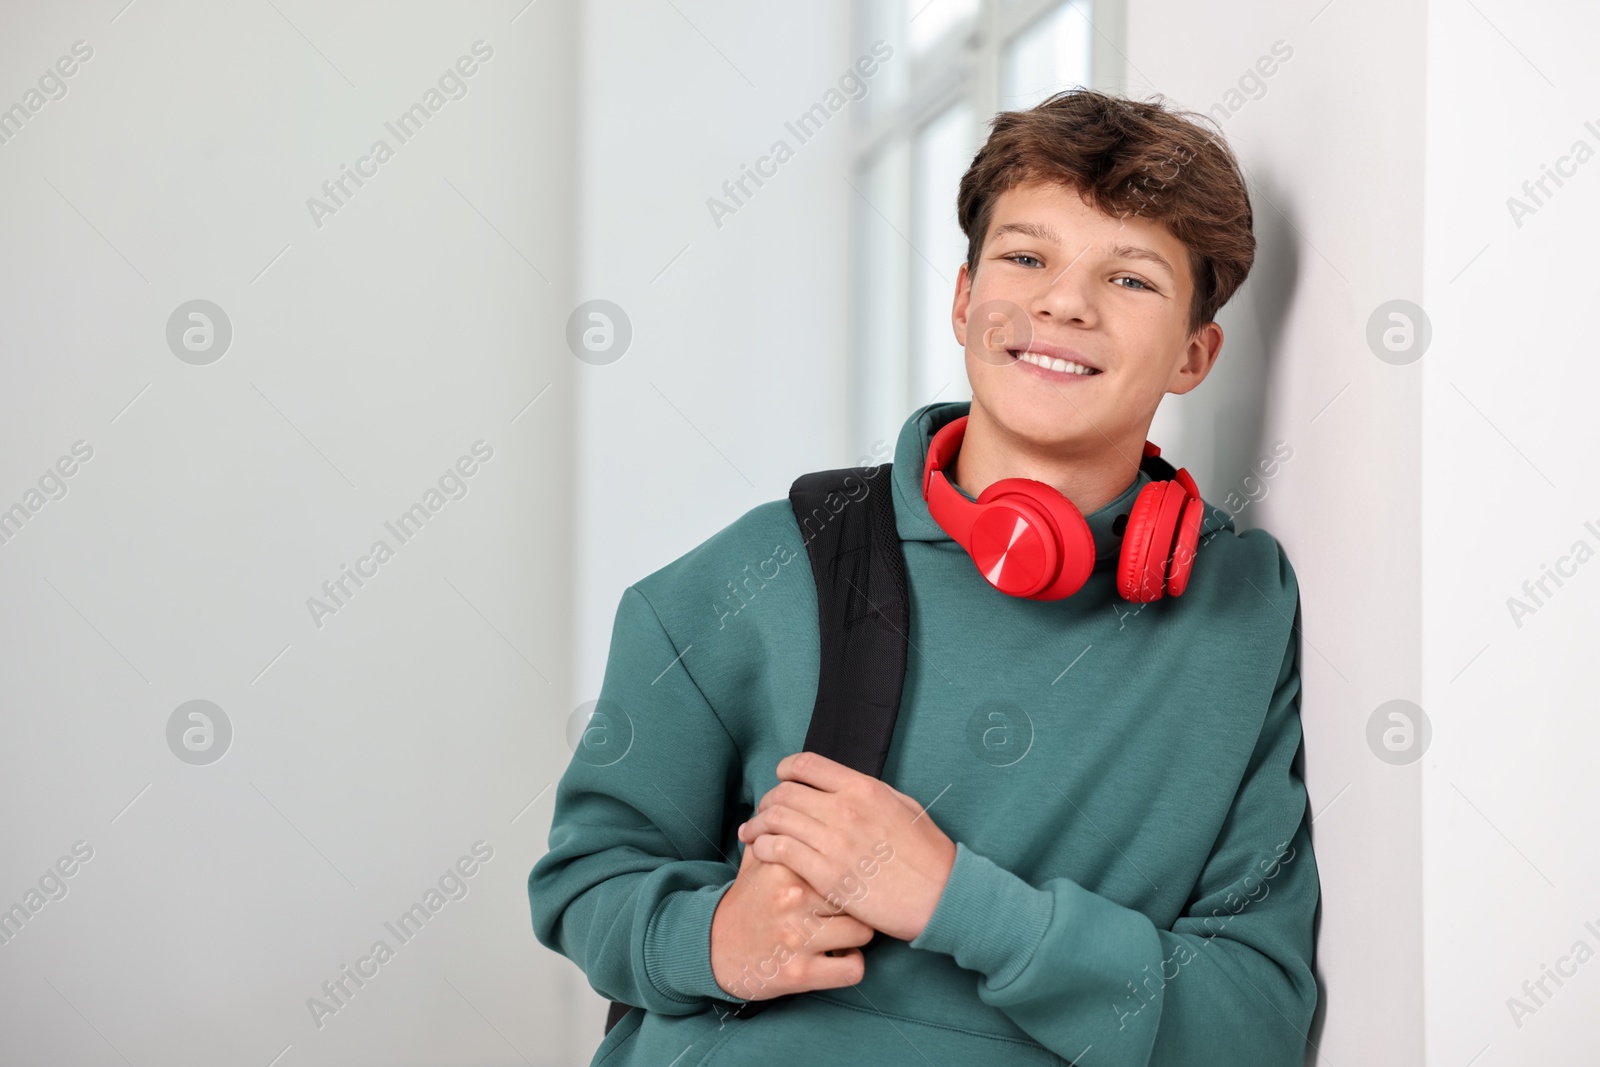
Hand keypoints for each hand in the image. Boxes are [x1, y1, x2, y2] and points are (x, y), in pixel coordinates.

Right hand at [710, 828, 875, 1002]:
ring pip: (863, 931)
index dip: (853, 868)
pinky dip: (852, 965)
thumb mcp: (756, 860)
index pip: (842, 857)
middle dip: (860, 901)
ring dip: (858, 933)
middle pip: (857, 893)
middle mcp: (793, 898)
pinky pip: (853, 969)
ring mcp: (798, 938)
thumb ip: (780, 831)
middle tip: (854, 905)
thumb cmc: (747, 901)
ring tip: (845, 931)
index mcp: (786, 865)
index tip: (854, 875)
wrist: (714, 950)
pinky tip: (840, 956)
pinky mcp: (801, 973)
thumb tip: (802, 796)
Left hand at [735, 751, 956, 941]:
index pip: (806, 765)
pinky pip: (781, 851)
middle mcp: (846, 809)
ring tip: (751, 834)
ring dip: (758, 824)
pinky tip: (760, 853)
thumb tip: (840, 785)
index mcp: (864, 787)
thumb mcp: (904, 807)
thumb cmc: (928, 855)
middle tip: (761, 813)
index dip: (785, 771)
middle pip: (785, 792)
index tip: (779, 780)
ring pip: (777, 820)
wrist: (943, 897)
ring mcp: (836, 842)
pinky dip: (763, 848)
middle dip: (767, 801)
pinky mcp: (828, 876)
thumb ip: (868, 792)